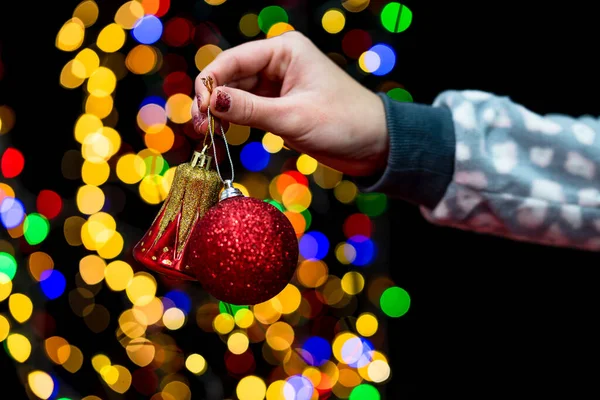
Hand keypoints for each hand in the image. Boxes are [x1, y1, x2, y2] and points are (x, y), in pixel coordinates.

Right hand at [192, 31, 388, 176]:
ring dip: (221, 111)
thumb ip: (250, 110)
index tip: (199, 110)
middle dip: (212, 99)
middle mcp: (278, 62)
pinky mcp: (280, 105)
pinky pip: (249, 108)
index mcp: (285, 50)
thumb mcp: (293, 117)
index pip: (233, 60)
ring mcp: (278, 84)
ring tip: (208, 133)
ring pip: (237, 94)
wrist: (375, 145)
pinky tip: (224, 132)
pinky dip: (235, 120)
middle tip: (199, 127)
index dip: (211, 83)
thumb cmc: (344, 123)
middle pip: (231, 76)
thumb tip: (211, 101)